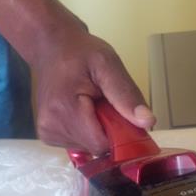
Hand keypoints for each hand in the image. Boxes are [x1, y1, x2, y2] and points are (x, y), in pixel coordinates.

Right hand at [33, 28, 154, 155]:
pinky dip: (87, 131)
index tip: (120, 114)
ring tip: (91, 104)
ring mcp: (48, 133)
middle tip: (104, 103)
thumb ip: (127, 95)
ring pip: (89, 148)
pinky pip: (79, 144)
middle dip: (108, 130)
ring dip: (98, 130)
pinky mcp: (49, 136)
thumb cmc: (78, 52)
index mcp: (64, 110)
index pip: (102, 144)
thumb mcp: (108, 64)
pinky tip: (83, 112)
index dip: (118, 134)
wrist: (50, 47)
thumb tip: (147, 122)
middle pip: (97, 147)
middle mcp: (51, 127)